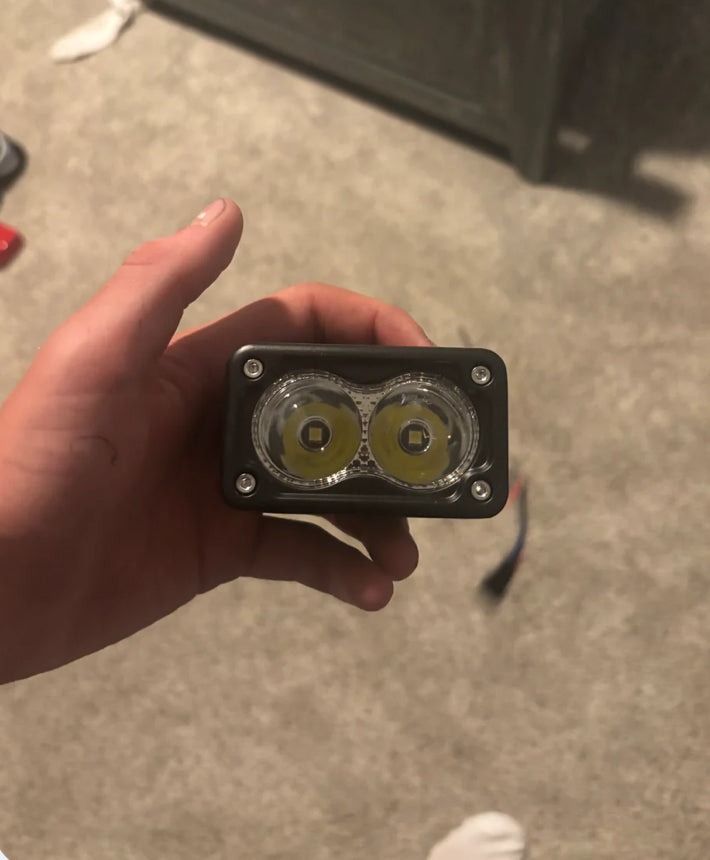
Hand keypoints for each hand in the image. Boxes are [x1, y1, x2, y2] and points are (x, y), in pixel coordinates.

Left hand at [0, 199, 430, 682]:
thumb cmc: (30, 464)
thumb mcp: (94, 359)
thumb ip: (161, 284)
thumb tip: (227, 212)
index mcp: (203, 367)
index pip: (311, 328)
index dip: (375, 332)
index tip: (427, 362)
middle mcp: (224, 421)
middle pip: (336, 413)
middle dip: (392, 436)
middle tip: (435, 468)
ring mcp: (228, 487)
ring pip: (329, 489)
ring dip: (378, 513)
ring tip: (406, 550)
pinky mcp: (224, 546)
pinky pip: (301, 550)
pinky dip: (342, 566)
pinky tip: (370, 587)